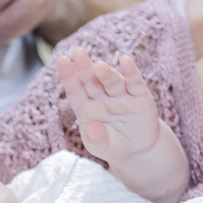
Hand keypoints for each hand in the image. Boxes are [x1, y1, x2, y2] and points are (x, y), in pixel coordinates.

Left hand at [58, 47, 163, 166]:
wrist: (138, 150)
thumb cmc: (113, 145)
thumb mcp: (102, 148)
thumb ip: (97, 139)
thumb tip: (93, 127)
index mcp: (86, 107)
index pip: (75, 90)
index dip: (69, 76)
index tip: (61, 60)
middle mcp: (102, 98)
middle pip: (92, 81)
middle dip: (85, 67)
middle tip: (78, 52)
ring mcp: (121, 96)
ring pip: (111, 82)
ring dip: (106, 73)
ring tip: (99, 66)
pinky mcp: (140, 97)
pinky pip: (134, 83)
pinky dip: (131, 72)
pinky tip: (126, 61)